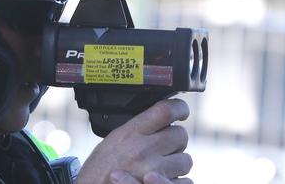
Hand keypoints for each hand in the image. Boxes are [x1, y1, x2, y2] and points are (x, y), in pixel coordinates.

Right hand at [75, 99, 192, 183]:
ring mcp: (153, 169)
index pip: (165, 111)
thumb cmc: (98, 169)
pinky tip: (164, 178)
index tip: (181, 111)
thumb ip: (135, 130)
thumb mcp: (112, 140)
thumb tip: (158, 120)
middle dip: (175, 140)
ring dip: (177, 162)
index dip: (179, 108)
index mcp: (130, 133)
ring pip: (186, 160)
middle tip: (164, 146)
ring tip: (161, 165)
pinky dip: (178, 180)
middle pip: (180, 134)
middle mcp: (143, 149)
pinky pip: (185, 181)